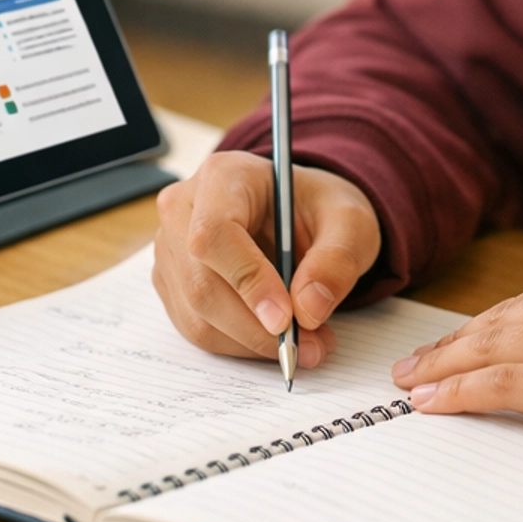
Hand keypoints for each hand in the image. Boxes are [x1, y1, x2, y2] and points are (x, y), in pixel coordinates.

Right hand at [153, 150, 380, 368]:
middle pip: (201, 283)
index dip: (247, 281)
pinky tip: (276, 336)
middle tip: (310, 344)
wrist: (299, 215)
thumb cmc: (318, 209)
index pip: (214, 233)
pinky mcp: (174, 284)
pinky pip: (198, 329)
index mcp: (224, 177)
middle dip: (257, 327)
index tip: (286, 319)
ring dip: (253, 343)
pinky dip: (241, 345)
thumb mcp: (350, 222)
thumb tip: (309, 309)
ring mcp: (172, 249)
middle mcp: (184, 210)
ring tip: (306, 341)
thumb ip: (337, 260)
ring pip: (198, 316)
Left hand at [391, 271, 522, 466]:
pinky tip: (434, 401)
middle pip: (504, 320)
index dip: (490, 326)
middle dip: (455, 343)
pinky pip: (504, 384)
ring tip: (412, 383)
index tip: (462, 341)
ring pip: (494, 346)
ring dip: (444, 366)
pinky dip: (462, 391)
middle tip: (417, 362)